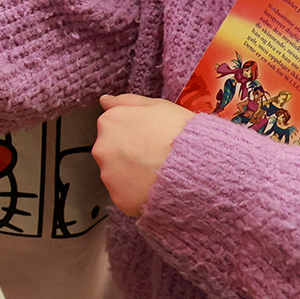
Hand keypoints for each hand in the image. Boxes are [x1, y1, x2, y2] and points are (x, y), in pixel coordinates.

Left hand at [93, 94, 193, 217]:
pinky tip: (155, 188)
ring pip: (116, 176)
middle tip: (153, 157)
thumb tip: (104, 100)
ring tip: (157, 173)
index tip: (148, 139)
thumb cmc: (181, 133)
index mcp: (109, 122)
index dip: (133, 134)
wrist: (198, 165)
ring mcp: (109, 175)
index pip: (111, 129)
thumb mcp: (157, 106)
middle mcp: (102, 148)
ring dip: (131, 176)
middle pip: (110, 153)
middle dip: (128, 156)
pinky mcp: (119, 197)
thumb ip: (126, 101)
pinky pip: (125, 196)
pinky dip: (137, 195)